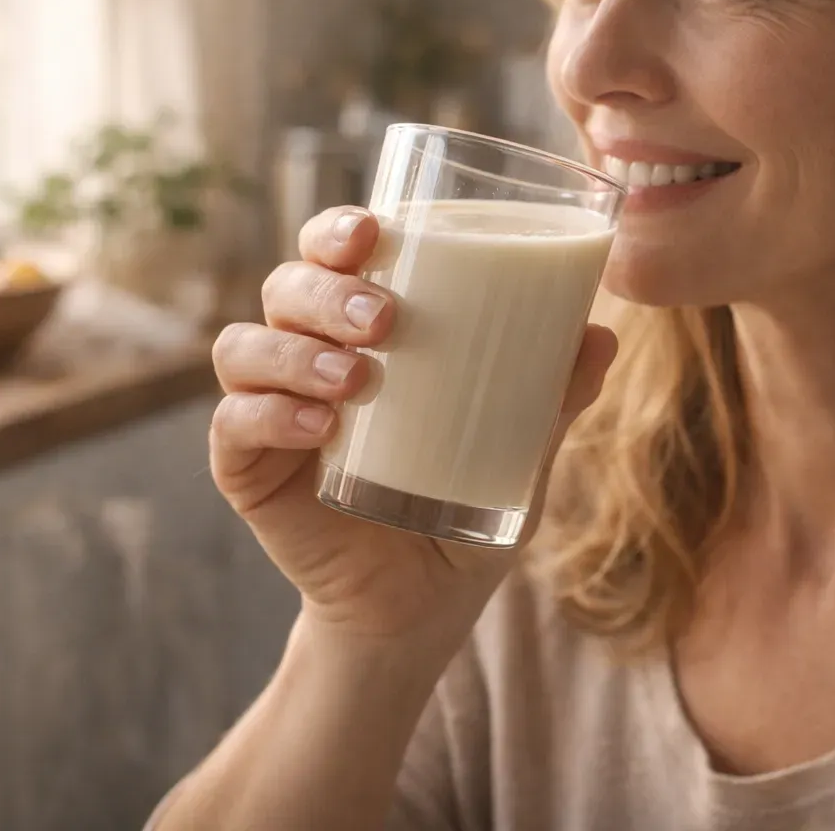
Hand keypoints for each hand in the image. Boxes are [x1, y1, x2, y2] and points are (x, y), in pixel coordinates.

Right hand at [209, 206, 617, 650]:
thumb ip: (553, 395)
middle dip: (328, 291)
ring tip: (357, 380)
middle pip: (287, 287)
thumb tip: (602, 337)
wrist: (423, 606)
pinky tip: (320, 429)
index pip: (331, 253)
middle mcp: (304, 354)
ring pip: (247, 345)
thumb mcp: (518, 449)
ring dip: (297, 351)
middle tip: (385, 320)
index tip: (373, 230)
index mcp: (359, 328)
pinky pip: (232, 424)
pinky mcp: (245, 470)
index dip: (337, 229)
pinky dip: (271, 415)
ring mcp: (269, 409)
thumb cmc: (465, 503)